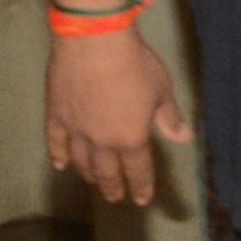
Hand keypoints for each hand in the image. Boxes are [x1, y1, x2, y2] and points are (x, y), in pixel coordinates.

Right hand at [46, 27, 188, 205]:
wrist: (95, 40)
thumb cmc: (134, 63)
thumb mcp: (161, 89)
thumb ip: (169, 118)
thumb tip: (184, 138)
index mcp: (131, 139)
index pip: (138, 171)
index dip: (141, 187)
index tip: (141, 200)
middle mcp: (102, 142)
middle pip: (107, 173)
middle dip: (113, 188)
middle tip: (115, 197)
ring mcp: (76, 131)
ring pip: (81, 162)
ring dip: (89, 175)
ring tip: (93, 182)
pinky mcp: (56, 115)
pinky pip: (55, 142)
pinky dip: (58, 156)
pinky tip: (60, 165)